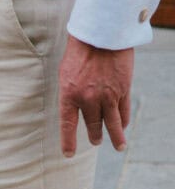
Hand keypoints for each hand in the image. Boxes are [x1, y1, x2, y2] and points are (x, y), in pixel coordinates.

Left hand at [58, 35, 133, 156]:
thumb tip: (76, 108)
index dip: (68, 141)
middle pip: (92, 125)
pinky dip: (123, 121)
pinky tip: (123, 127)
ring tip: (118, 147)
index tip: (69, 154)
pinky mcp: (122, 90)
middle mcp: (88, 99)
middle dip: (94, 135)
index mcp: (69, 94)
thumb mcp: (66, 72)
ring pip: (111, 124)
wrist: (101, 34)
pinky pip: (123, 112)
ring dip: (115, 137)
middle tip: (96, 141)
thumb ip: (71, 92)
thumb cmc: (79, 50)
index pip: (67, 125)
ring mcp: (107, 96)